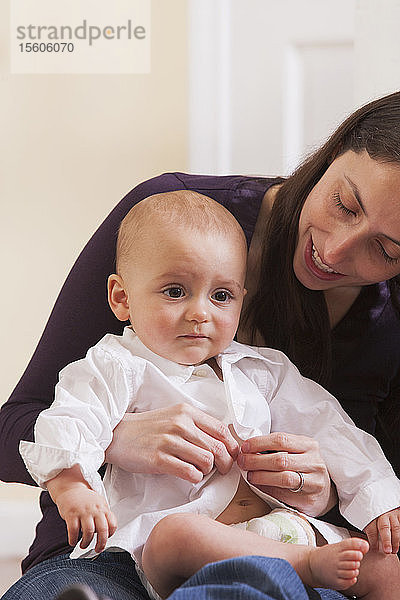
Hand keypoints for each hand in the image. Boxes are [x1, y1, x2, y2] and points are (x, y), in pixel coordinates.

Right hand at [46, 465, 116, 552]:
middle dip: (101, 543)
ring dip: (86, 543)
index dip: (110, 534)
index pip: (112, 524)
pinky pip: (73, 531)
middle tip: (98, 549)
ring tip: (84, 545)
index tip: (106, 538)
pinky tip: (73, 541)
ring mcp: (83, 512)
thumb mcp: (99, 503)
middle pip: (103, 530)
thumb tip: (106, 533)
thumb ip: (103, 516)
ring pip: (88, 532)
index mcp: (103, 508)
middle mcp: (95, 510)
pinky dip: (73, 540)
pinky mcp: (71, 514)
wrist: (70, 487)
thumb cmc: (85, 498)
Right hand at [105, 404, 238, 483]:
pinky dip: (195, 477)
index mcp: (186, 412)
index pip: (221, 429)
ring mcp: (169, 441)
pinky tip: (188, 475)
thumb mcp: (174, 416)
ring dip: (207, 470)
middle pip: (217, 448)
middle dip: (224, 463)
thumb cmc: (149, 428)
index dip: (232, 446)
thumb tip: (223, 440)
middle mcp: (180, 424)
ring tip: (199, 470)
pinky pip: (190, 473)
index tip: (232, 455)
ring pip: (206, 461)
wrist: (118, 435)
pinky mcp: (159, 459)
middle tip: (221, 470)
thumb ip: (196, 424)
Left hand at [237, 432, 335, 516]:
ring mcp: (315, 481)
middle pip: (281, 459)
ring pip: (284, 478)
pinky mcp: (310, 499)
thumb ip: (277, 448)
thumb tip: (248, 450)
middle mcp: (315, 462)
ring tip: (250, 476)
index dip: (260, 442)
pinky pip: (285, 494)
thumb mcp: (295, 452)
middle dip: (257, 461)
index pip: (281, 439)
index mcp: (309, 445)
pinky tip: (259, 486)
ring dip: (261, 476)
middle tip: (243, 462)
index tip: (245, 447)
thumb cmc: (302, 467)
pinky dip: (269, 490)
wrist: (323, 491)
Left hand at [364, 509, 399, 553]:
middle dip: (386, 541)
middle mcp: (383, 514)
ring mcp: (393, 514)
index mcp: (372, 514)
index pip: (371, 529)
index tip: (374, 548)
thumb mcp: (367, 514)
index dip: (373, 540)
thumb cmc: (374, 509)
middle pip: (384, 528)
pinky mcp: (399, 514)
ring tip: (394, 550)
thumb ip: (369, 526)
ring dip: (396, 540)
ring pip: (396, 528)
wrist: (383, 496)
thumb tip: (366, 540)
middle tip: (386, 551)